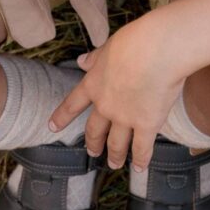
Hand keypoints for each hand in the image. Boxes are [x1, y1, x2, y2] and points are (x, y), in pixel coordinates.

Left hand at [50, 13, 195, 172]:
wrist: (157, 50)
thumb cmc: (135, 42)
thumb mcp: (108, 47)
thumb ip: (95, 58)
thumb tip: (81, 61)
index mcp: (93, 84)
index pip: (72, 104)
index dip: (62, 117)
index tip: (52, 126)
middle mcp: (105, 106)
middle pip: (94, 130)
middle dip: (93, 143)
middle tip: (93, 152)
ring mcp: (125, 118)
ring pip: (116, 143)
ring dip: (115, 155)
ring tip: (114, 164)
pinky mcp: (146, 125)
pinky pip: (142, 148)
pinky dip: (141, 159)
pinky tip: (139, 168)